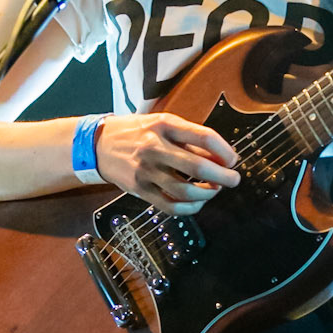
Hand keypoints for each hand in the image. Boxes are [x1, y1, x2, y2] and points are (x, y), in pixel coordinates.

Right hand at [94, 113, 240, 215]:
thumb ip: (189, 139)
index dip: (224, 150)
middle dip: (223, 176)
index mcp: (164, 125)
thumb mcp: (162, 124)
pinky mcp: (140, 189)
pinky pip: (170, 205)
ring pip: (185, 190)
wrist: (97, 145)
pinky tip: (198, 203)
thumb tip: (221, 157)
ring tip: (215, 190)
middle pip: (197, 166)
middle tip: (234, 179)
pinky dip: (189, 208)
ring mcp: (146, 171)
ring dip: (207, 194)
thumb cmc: (135, 132)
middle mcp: (155, 147)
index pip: (204, 136)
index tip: (233, 159)